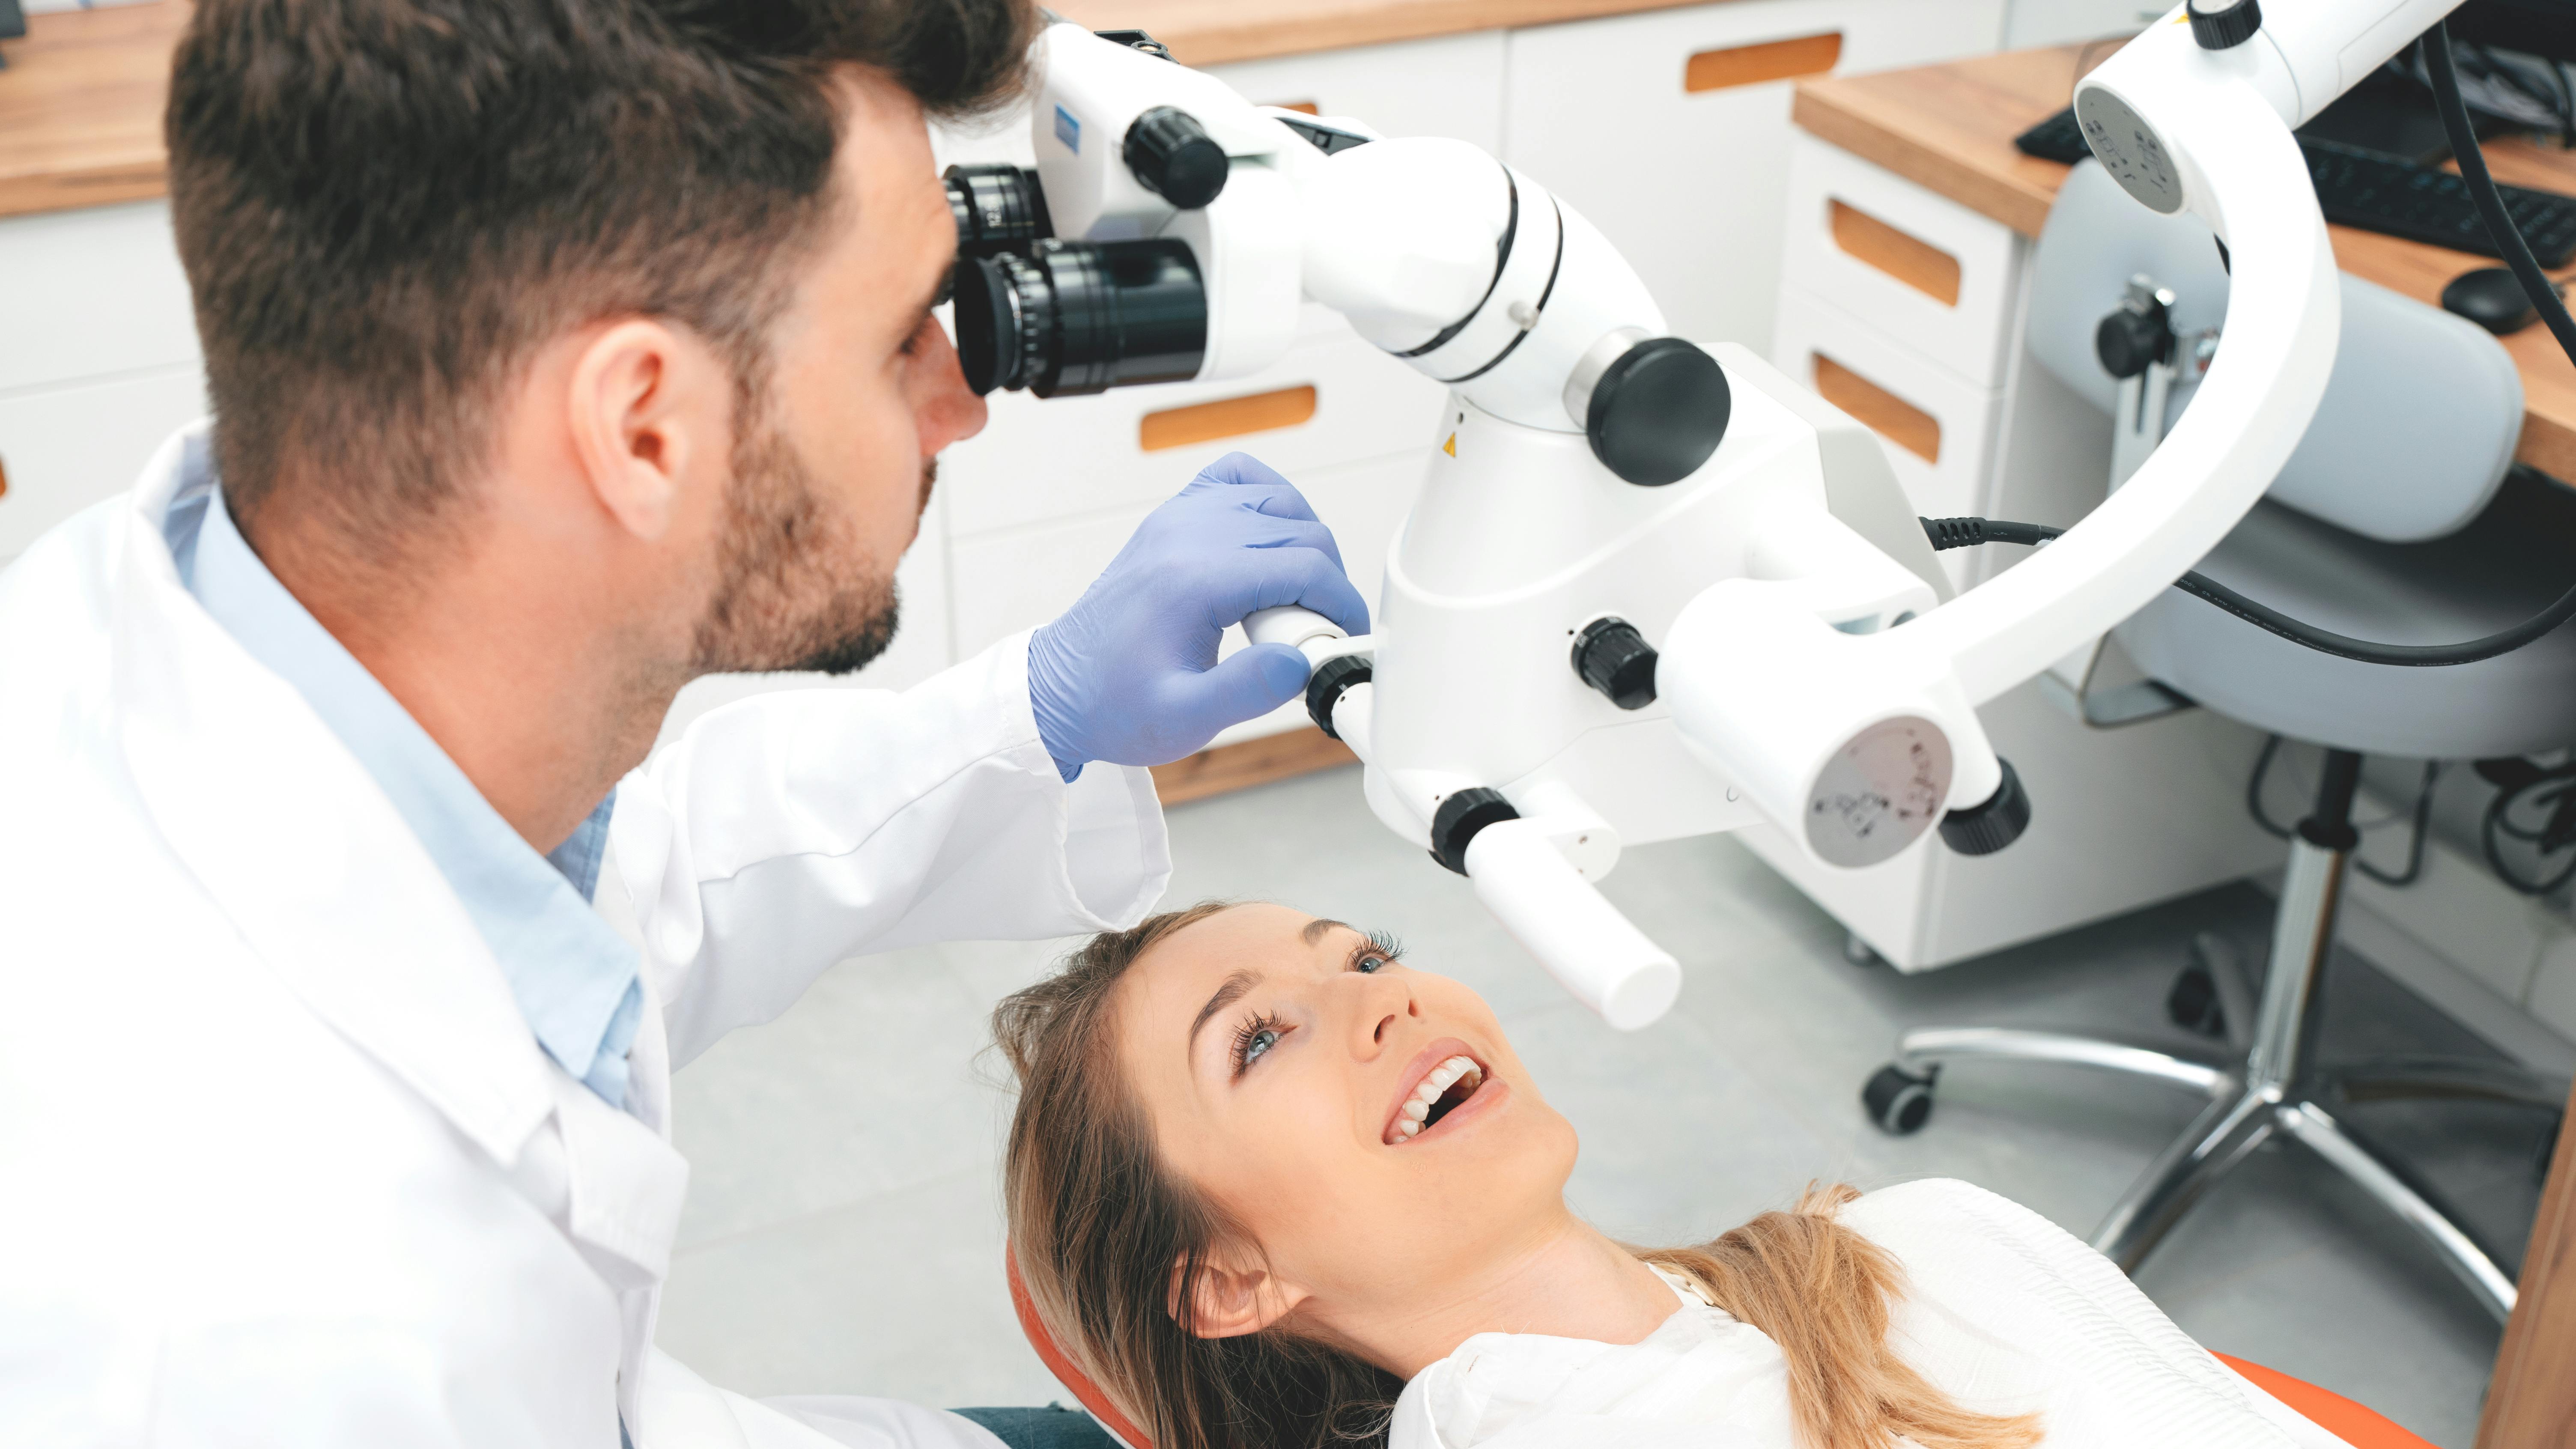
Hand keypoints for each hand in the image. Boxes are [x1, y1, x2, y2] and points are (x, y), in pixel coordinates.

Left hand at [1027, 453, 1369, 778]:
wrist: (1060, 690)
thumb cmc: (1114, 705)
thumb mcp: (1184, 719)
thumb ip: (1248, 691)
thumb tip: (1302, 660)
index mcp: (1195, 579)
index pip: (1305, 565)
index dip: (1342, 604)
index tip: (1345, 639)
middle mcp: (1187, 535)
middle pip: (1300, 531)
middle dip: (1327, 582)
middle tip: (1311, 635)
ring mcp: (1178, 519)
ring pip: (1277, 500)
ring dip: (1304, 544)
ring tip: (1293, 601)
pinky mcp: (1171, 520)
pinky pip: (1235, 479)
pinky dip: (1266, 501)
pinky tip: (1268, 545)